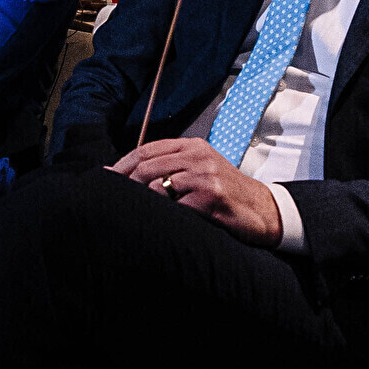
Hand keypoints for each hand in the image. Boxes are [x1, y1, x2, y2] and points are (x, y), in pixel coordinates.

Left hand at [110, 137, 283, 245]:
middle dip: (125, 185)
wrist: (264, 210)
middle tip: (111, 201)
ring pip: (157, 185)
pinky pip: (175, 207)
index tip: (105, 179)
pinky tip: (160, 222)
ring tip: (134, 213)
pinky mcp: (211, 196)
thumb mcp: (200, 170)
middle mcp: (198, 156)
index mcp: (193, 146)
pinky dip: (163, 216)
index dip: (122, 165)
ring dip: (142, 202)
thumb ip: (171, 167)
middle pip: (146, 166)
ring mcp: (205, 175)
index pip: (146, 150)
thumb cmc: (226, 193)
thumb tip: (127, 174)